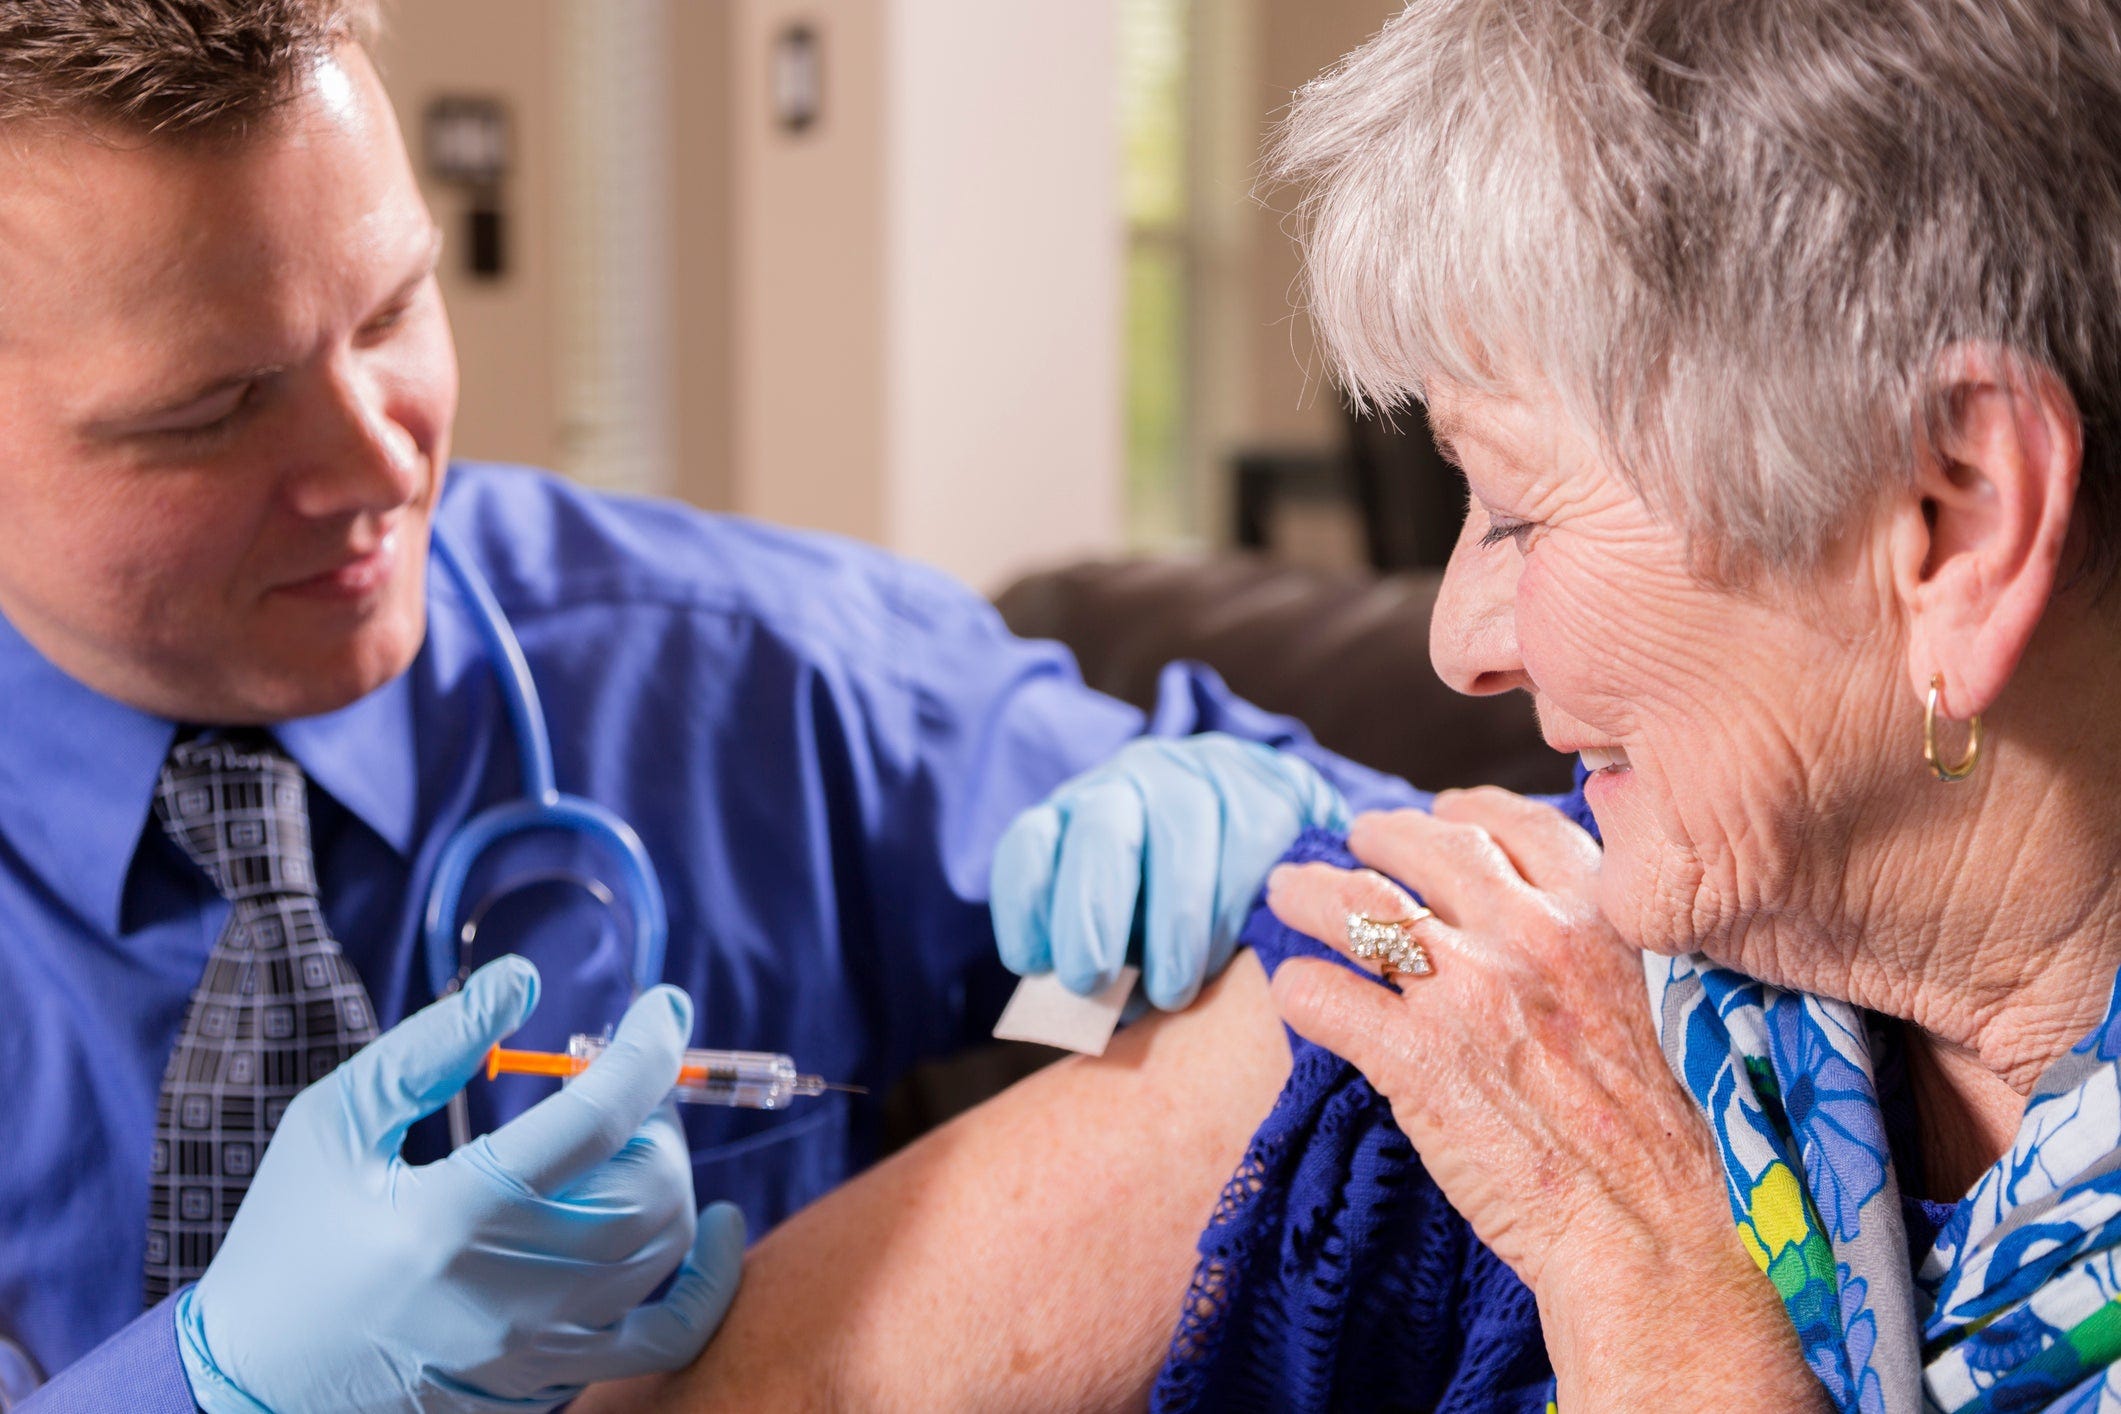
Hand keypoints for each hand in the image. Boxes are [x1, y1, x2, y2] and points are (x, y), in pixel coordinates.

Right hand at [176, 957, 745, 1413]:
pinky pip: (666, 1337)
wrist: (253, 1385)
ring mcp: (537, 1348)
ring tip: (628, 1144)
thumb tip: (523, 979)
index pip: (598, 1117)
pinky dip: (706, 1284)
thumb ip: (432, 1046)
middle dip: (654, 1116)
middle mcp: (510, 1289)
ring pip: (665, 1250)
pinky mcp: (548, 1384)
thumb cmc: (288, 1238)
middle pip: (649, 1185)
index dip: (648, 1048)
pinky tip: (712, 1229)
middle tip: (616, 1087)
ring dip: (670, 1178)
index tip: (664, 1003)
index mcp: (453, 1214)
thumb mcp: (333, 1123)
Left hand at [992, 733, 1348, 1009]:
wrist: (1270, 833)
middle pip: (1100, 832)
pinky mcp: (1266, 791)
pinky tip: (1223, 958)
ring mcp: (1199, 780)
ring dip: (1171, 928)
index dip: (1025, 903)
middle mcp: (1129, 785)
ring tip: (1169, 994)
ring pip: (1180, 840)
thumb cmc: (1175, 903)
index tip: (1033, 964)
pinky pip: (1245, 851)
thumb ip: (1103, 962)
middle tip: (1089, 980)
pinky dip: (1229, 914)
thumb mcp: (1126, 927)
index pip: (1031, 844)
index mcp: (1075, 818)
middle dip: (1089, 910)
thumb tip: (1093, 1011)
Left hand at [1264, 787, 1727, 1293]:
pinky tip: (1294, 993)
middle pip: (1429, 847)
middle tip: (1355, 838)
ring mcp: (1468, 993)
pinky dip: (1298, 987)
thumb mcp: (1657, 1009)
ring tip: (1288, 891)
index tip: (1445, 813)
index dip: (1471, 812)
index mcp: (1599, 922)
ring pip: (1358, 905)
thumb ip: (1594, 957)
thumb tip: (1538, 935)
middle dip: (1381, 836)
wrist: (1654, 1234)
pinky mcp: (1414, 1058)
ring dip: (1312, 891)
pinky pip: (1325, 995)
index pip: (1519, 826)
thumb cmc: (1663, 1144)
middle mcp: (1530, 937)